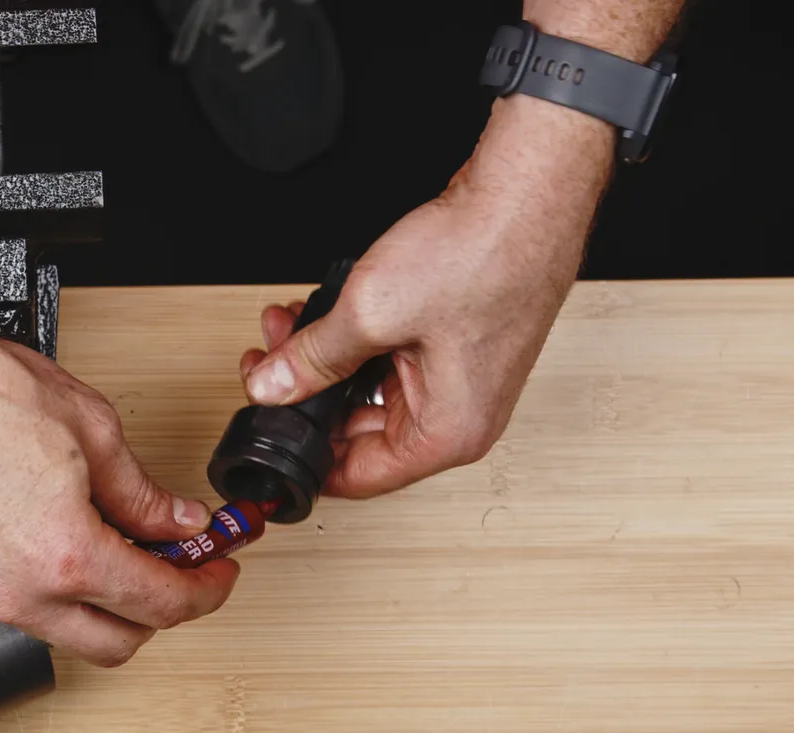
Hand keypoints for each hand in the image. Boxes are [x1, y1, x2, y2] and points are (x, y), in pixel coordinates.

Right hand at [0, 299, 239, 666]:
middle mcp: (18, 590)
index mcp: (65, 553)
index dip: (205, 589)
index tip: (216, 571)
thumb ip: (140, 490)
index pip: (161, 603)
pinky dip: (53, 587)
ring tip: (121, 546)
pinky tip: (62, 537)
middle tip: (180, 567)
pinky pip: (17, 605)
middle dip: (160, 612)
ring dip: (103, 603)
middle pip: (116, 643)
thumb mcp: (86, 425)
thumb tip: (174, 520)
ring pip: (62, 630)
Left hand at [239, 99, 613, 498]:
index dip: (304, 459)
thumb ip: (312, 359)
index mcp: (448, 434)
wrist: (527, 194)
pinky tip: (323, 313)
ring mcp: (461, 383)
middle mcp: (461, 418)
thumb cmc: (480, 255)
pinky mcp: (456, 348)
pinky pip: (390, 363)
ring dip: (324, 362)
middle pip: (360, 434)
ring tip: (287, 328)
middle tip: (266, 364)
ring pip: (369, 392)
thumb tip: (271, 388)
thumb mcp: (371, 313)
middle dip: (304, 395)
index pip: (359, 477)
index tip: (268, 437)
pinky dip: (355, 341)